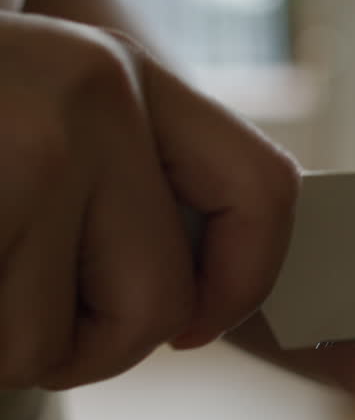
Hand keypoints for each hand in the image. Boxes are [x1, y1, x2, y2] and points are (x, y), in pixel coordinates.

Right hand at [0, 11, 296, 389]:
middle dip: (87, 345)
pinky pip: (1, 347)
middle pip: (161, 300)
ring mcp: (34, 142)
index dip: (246, 282)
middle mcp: (92, 92)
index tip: (193, 328)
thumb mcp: (29, 129)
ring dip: (3, 344)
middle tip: (13, 309)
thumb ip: (114, 183)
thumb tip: (199, 299)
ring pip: (58, 344)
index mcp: (114, 72)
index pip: (264, 189)